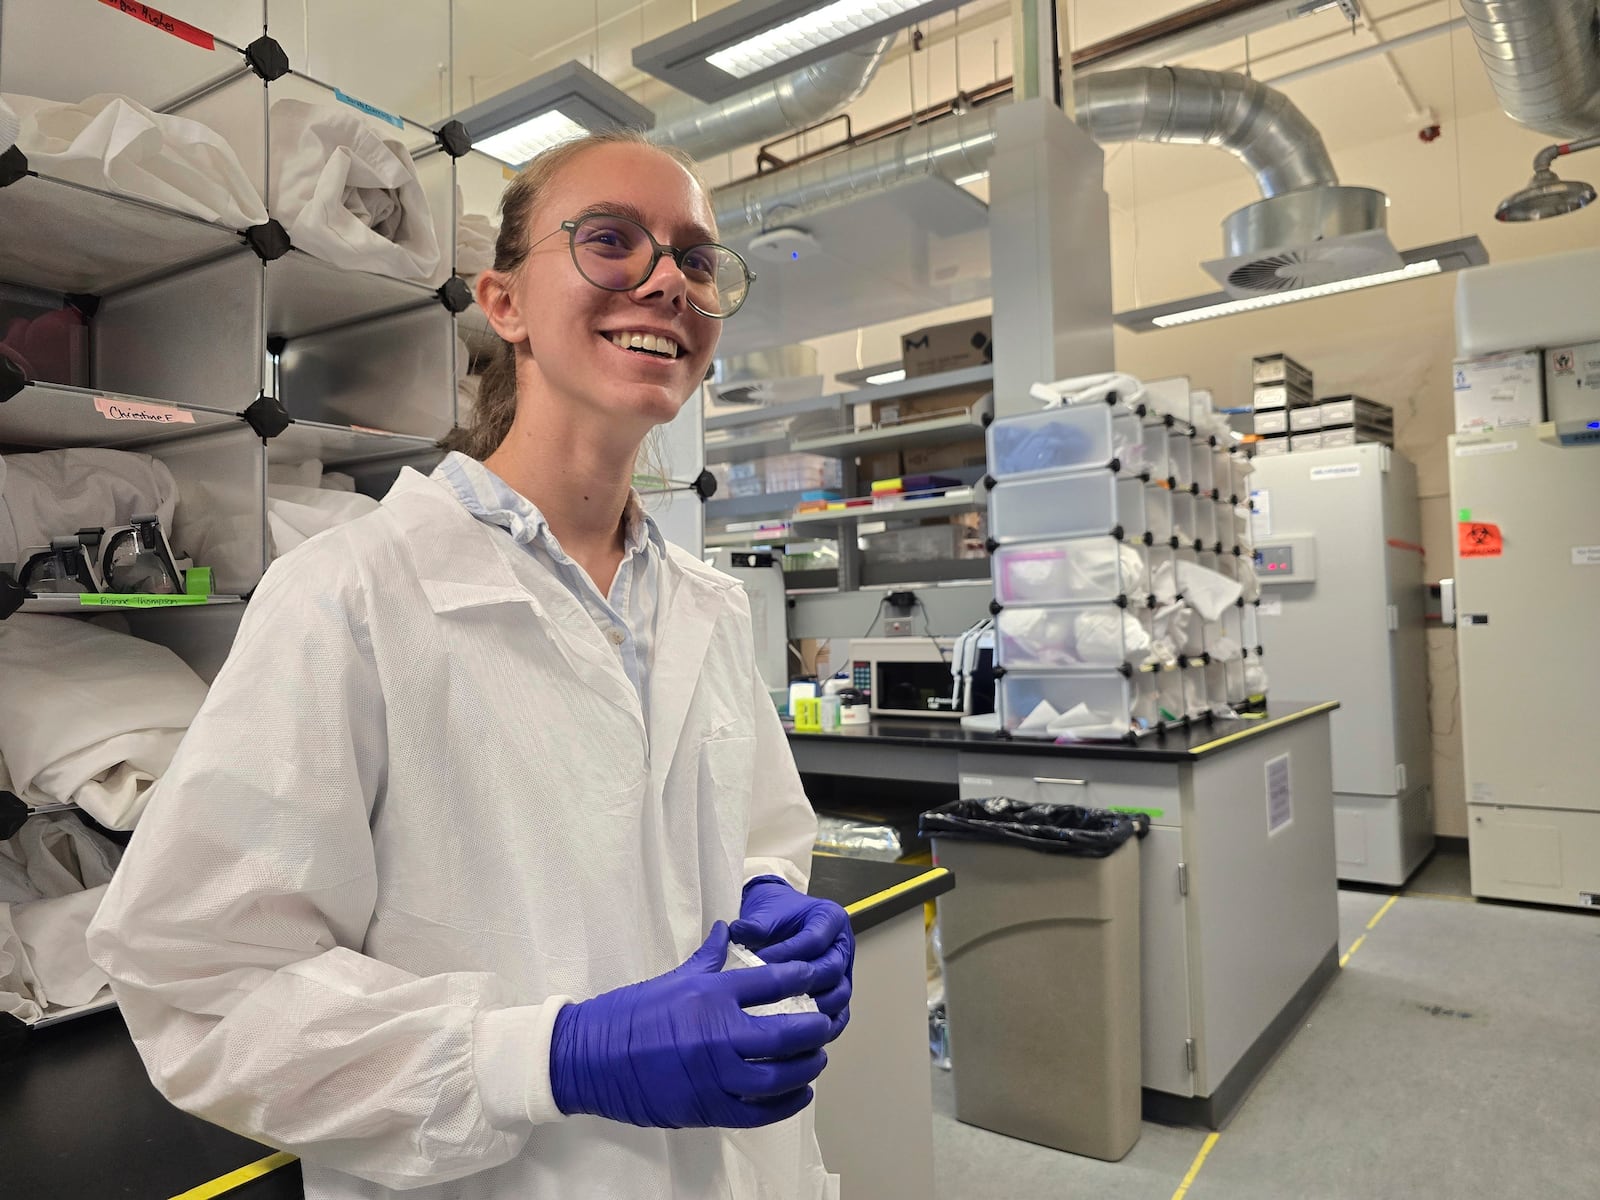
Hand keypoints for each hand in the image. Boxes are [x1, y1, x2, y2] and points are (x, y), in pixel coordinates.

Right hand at [549, 922, 833, 1129]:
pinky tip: (800, 1093)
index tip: (814, 976)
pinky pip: (757, 1111)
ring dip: (805, 1067)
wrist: (588, 1058)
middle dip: (813, 1029)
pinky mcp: (705, 1108)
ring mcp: (713, 1074)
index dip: (800, 978)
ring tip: (817, 1059)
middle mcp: (716, 1034)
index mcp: (709, 995)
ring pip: (777, 1075)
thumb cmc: (629, 1014)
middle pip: (784, 1033)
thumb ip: (709, 958)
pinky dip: (784, 1104)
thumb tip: (728, 929)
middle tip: (824, 1024)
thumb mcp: (672, 978)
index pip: (771, 983)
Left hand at [729, 877, 853, 1038]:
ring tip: (787, 1018)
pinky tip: (801, 1039)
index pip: (813, 941)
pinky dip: (822, 1029)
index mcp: (829, 918)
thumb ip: (754, 924)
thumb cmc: (776, 916)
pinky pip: (838, 1016)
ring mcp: (843, 972)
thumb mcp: (764, 912)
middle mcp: (842, 945)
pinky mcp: (838, 995)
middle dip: (800, 984)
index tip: (760, 964)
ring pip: (839, 995)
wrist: (780, 921)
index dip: (786, 955)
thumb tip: (738, 933)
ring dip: (814, 1010)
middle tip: (771, 995)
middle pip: (830, 969)